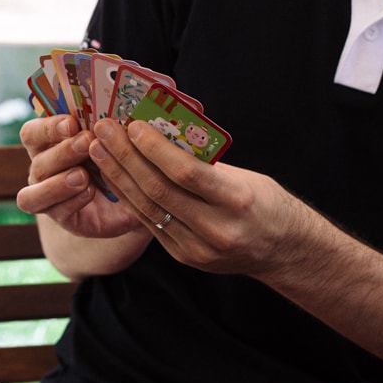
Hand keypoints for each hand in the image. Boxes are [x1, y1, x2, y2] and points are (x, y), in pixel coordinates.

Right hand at [16, 114, 140, 239]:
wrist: (130, 195)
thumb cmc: (115, 158)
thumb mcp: (112, 142)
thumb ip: (106, 130)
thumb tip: (116, 116)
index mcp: (46, 144)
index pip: (32, 133)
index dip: (47, 128)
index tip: (72, 123)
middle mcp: (41, 170)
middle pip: (38, 162)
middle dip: (62, 152)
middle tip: (87, 142)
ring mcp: (47, 196)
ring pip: (34, 193)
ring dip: (59, 183)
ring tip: (83, 176)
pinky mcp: (61, 217)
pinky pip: (57, 212)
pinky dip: (73, 201)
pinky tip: (91, 192)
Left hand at [93, 117, 312, 277]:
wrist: (283, 252)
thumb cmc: (265, 203)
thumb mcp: (245, 176)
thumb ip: (205, 163)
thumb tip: (162, 135)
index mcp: (237, 200)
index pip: (186, 173)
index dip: (155, 149)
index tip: (133, 125)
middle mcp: (217, 229)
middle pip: (159, 190)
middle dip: (125, 158)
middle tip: (104, 131)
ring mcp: (198, 248)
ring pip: (147, 209)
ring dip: (118, 176)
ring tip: (99, 150)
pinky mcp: (184, 257)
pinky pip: (150, 223)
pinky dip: (129, 197)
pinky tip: (113, 176)